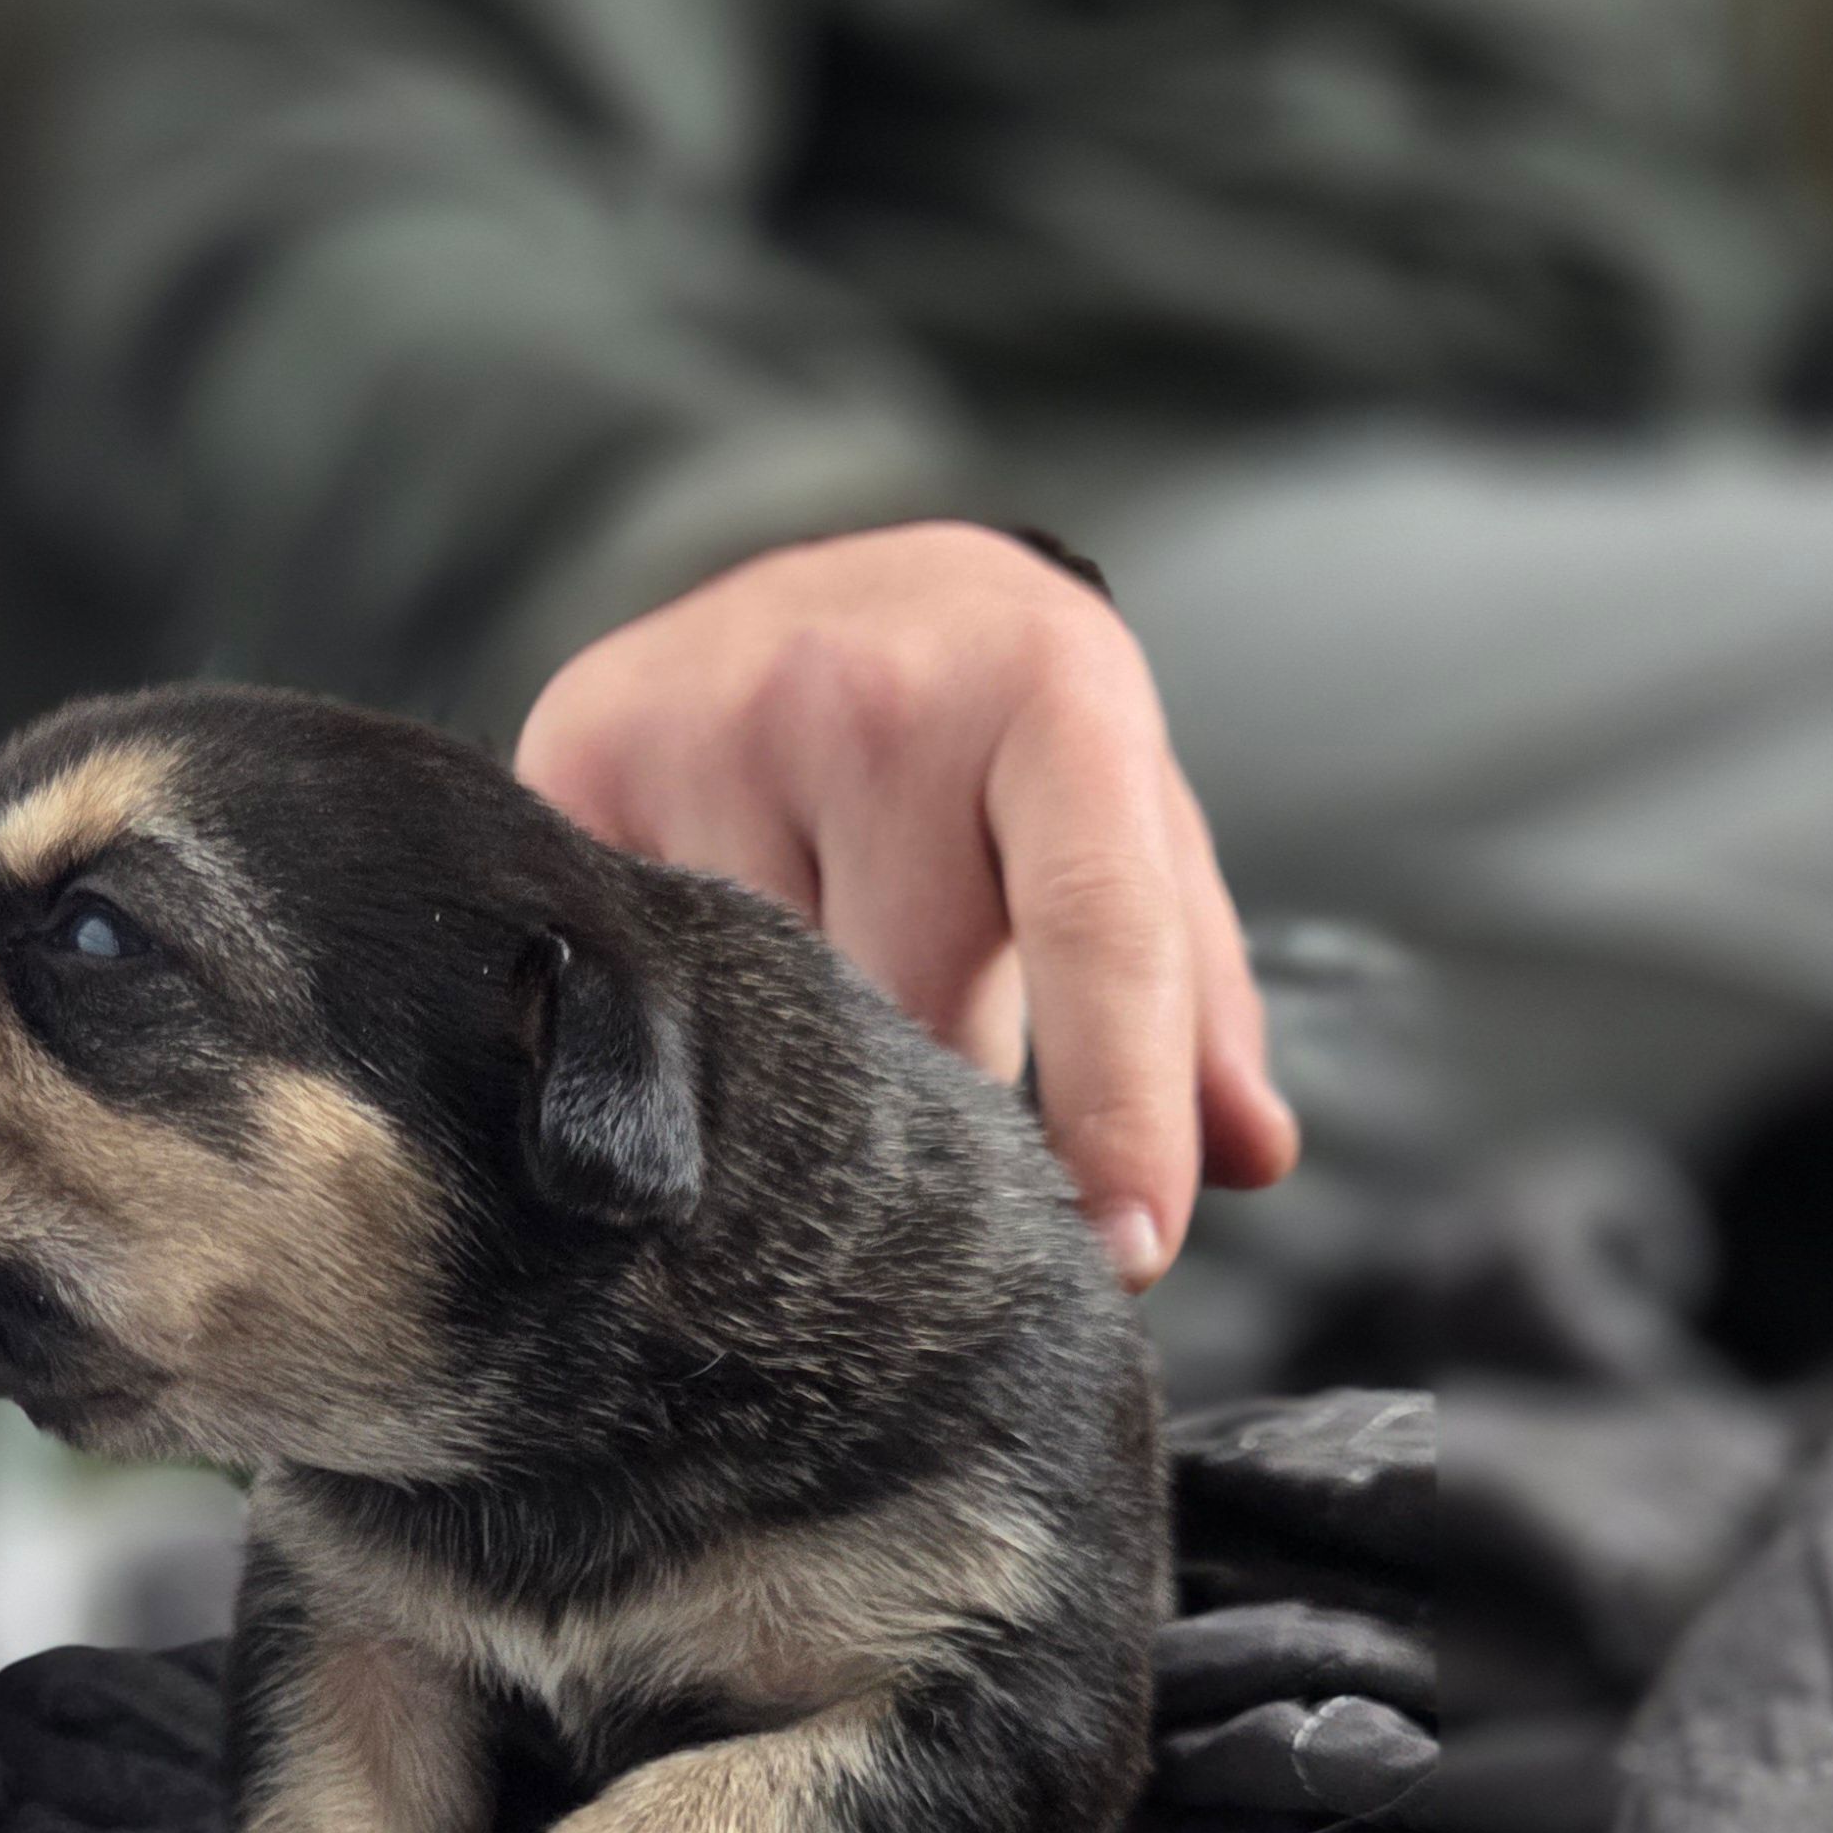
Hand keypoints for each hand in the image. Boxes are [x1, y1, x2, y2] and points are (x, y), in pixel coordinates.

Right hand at [513, 521, 1296, 1284]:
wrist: (838, 581)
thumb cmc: (1003, 733)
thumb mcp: (1126, 824)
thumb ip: (1190, 995)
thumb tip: (1246, 1155)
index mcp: (1050, 693)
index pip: (1097, 928)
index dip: (1119, 1105)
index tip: (1127, 1251)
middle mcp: (873, 687)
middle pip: (912, 1014)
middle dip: (935, 1101)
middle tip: (931, 1092)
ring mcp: (712, 717)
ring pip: (765, 1017)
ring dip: (799, 1060)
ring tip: (815, 1003)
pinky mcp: (585, 757)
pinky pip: (646, 981)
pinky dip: (689, 1019)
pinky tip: (714, 981)